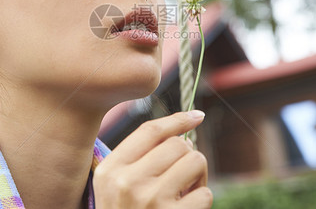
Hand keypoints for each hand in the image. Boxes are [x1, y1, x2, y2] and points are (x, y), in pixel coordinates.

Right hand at [93, 111, 211, 207]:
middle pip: (177, 144)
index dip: (177, 119)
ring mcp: (151, 201)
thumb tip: (186, 130)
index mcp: (110, 170)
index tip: (197, 116)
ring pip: (195, 161)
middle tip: (180, 176)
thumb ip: (140, 156)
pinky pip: (205, 194)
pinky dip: (200, 201)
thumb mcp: (116, 187)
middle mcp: (127, 183)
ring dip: (197, 176)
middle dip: (186, 156)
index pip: (150, 130)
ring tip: (183, 192)